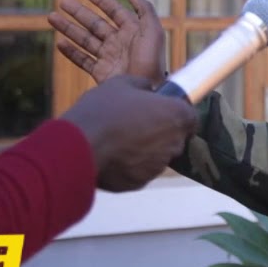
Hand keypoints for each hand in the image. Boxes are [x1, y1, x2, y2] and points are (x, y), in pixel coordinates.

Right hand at [48, 0, 163, 84]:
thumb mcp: (152, 31)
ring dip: (69, 28)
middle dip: (79, 12)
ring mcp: (109, 58)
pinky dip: (71, 52)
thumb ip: (144, 10)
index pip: (115, 12)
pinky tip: (60, 43)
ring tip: (51, 17)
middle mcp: (120, 43)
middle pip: (96, 24)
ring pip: (85, 40)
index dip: (102, 1)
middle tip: (63, 1)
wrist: (145, 91)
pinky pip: (83, 60)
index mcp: (133, 31)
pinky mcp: (101, 73)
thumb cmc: (151, 61)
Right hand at [60, 73, 197, 191]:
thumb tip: (148, 90)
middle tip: (135, 124)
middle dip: (159, 132)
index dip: (175, 114)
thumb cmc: (102, 111)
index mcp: (176, 116)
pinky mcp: (140, 182)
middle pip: (174, 137)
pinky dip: (130, 165)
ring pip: (157, 156)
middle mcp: (173, 143)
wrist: (77, 147)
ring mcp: (157, 166)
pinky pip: (139, 171)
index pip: (190, 117)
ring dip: (145, 149)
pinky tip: (112, 156)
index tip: (160, 112)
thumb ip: (143, 85)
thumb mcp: (122, 84)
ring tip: (119, 140)